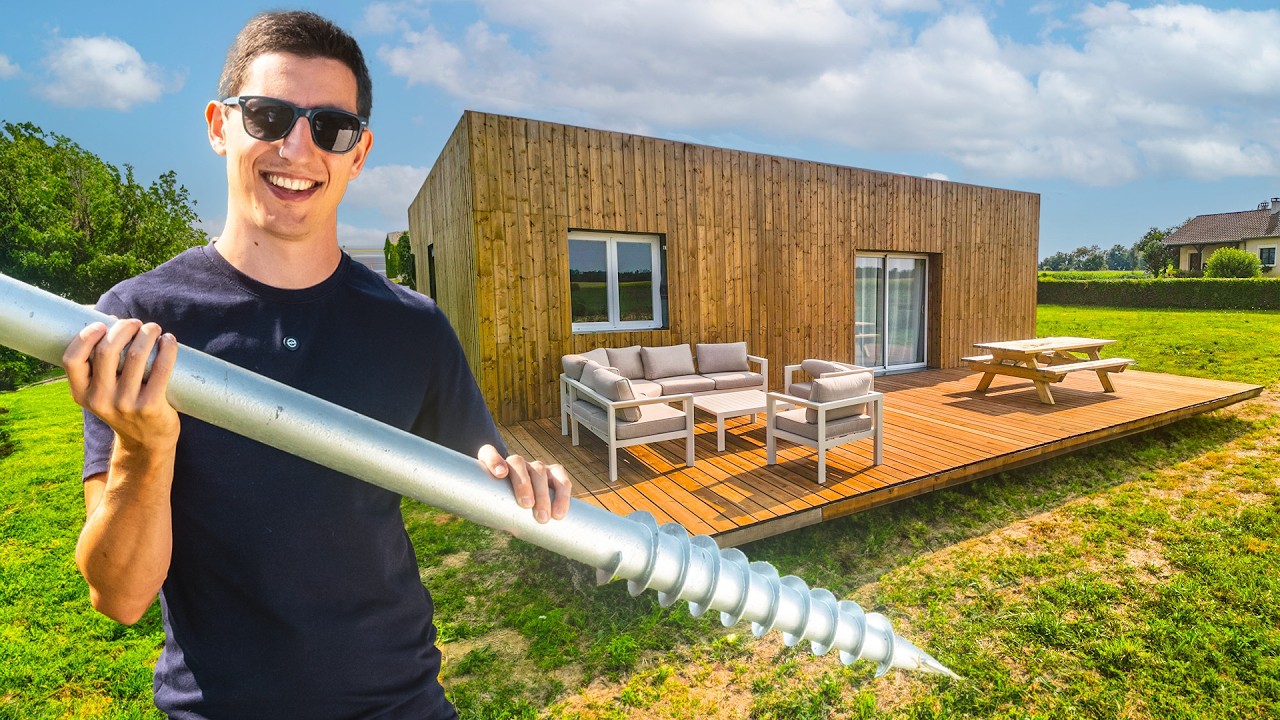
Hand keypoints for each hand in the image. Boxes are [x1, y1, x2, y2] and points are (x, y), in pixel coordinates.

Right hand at [63, 319, 179, 452]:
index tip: (102, 324)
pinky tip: (169, 341)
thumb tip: (112, 321)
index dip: (86, 336)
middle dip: (124, 328)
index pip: (72, 359)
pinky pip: (161, 369)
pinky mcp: (150, 406)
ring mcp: (125, 404)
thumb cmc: (124, 405)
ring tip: (153, 329)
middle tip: (136, 323)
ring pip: (135, 355)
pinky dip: (167, 349)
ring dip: (147, 333)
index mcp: (82, 394)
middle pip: (107, 350)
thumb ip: (100, 365)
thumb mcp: (101, 392)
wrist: (146, 442)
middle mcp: (100, 400)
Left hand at [477, 445, 571, 523]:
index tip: (500, 474)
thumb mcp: (494, 509)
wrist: (523, 503)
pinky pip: (561, 480)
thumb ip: (492, 513)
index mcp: (495, 467)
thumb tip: (498, 529)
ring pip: (539, 471)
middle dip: (523, 483)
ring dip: (542, 493)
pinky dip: (562, 495)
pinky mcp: (554, 473)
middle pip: (517, 463)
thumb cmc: (505, 507)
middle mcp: (516, 463)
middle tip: (527, 505)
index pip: (488, 454)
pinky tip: (559, 512)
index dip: (494, 461)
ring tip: (544, 516)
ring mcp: (536, 467)